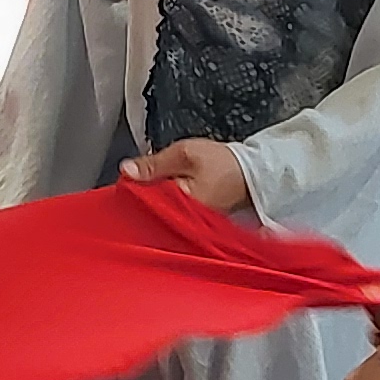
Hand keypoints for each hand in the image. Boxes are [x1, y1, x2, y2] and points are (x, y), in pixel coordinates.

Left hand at [123, 137, 250, 212]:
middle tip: (133, 183)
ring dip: (152, 202)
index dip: (131, 190)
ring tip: (148, 188)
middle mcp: (183, 223)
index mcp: (179, 206)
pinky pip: (173, 215)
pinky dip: (167, 206)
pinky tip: (164, 197)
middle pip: (149, 212)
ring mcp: (190, 225)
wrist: (255, 173)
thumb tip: (127, 170)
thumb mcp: (185, 154)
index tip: (125, 180)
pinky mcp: (195, 222)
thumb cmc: (224, 164)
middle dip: (140, 199)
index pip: (143, 203)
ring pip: (160, 214)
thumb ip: (154, 163)